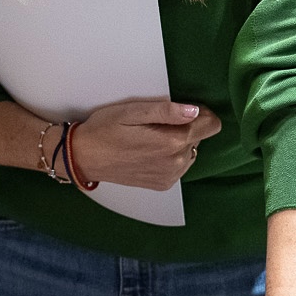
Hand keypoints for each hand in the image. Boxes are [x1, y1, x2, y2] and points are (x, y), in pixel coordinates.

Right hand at [68, 99, 221, 190]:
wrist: (83, 158)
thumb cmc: (104, 129)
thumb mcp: (132, 111)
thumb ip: (165, 111)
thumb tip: (194, 111)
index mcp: (173, 141)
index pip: (211, 125)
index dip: (200, 113)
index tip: (180, 111)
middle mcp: (176, 163)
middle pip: (200, 137)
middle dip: (184, 128)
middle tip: (155, 124)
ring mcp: (170, 176)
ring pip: (190, 152)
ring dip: (177, 143)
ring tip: (150, 139)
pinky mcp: (163, 185)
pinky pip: (179, 166)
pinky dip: (169, 157)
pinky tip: (147, 153)